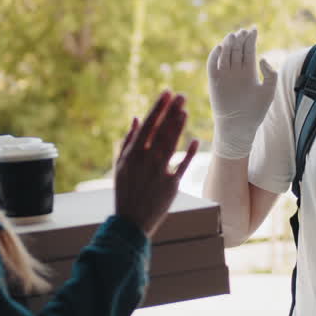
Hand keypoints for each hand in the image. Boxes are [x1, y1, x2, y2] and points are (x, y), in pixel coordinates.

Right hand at [114, 92, 199, 236]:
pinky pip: (183, 165)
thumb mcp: (120, 165)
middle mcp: (146, 160)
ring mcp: (159, 172)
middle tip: (182, 95)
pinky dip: (189, 152)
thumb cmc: (125, 191)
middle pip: (162, 130)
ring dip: (179, 126)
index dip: (158, 108)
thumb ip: (128, 141)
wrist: (131, 222)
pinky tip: (195, 139)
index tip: (167, 93)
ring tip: (186, 110)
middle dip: (172, 111)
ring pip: (172, 143)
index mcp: (132, 153)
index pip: (148, 124)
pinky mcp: (172, 184)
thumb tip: (135, 119)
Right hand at [207, 28, 276, 158]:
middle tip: (242, 31)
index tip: (253, 29)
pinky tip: (220, 47)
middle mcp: (236, 71)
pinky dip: (214, 56)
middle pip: (237, 49)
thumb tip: (262, 58)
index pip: (249, 50)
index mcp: (249, 72)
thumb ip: (270, 74)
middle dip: (240, 39)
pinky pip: (212, 65)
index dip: (250, 39)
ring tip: (233, 36)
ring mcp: (224, 75)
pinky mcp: (214, 81)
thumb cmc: (255, 111)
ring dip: (228, 44)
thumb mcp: (269, 91)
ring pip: (225, 54)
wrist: (239, 127)